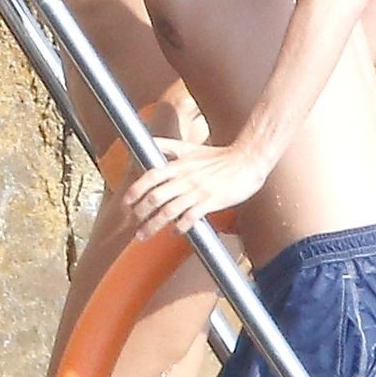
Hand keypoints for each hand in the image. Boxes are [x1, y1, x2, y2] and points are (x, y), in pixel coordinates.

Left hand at [123, 136, 270, 238]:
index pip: (151, 176)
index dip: (136, 190)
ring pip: (169, 210)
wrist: (248, 160)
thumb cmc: (220, 156)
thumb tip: (149, 142)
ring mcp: (198, 191)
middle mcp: (186, 178)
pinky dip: (180, 227)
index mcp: (180, 165)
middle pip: (156, 196)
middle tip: (134, 222)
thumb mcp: (190, 148)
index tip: (127, 202)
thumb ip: (168, 146)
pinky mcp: (212, 201)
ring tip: (144, 234)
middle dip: (141, 212)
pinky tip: (175, 232)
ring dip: (154, 224)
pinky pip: (191, 217)